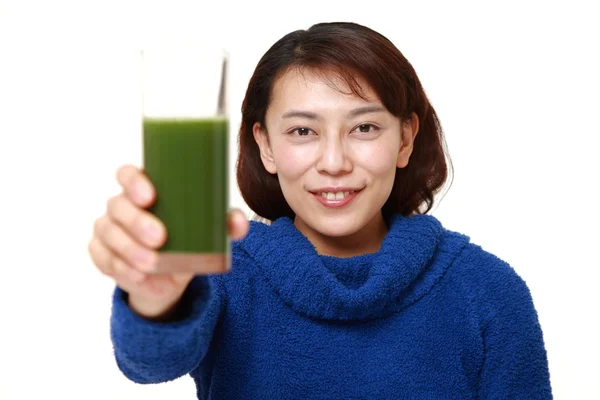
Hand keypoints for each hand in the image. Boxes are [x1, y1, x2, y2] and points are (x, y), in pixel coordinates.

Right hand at [88, 164, 248, 318]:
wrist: (170, 274)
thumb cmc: (187, 237)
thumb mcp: (207, 230)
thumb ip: (225, 223)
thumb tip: (238, 222)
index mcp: (143, 189)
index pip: (127, 174)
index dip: (133, 182)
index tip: (150, 196)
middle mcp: (120, 205)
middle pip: (118, 205)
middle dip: (136, 221)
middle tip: (160, 237)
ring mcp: (108, 229)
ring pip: (109, 233)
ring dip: (129, 249)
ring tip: (151, 262)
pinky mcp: (102, 254)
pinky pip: (104, 260)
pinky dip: (121, 269)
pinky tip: (137, 275)